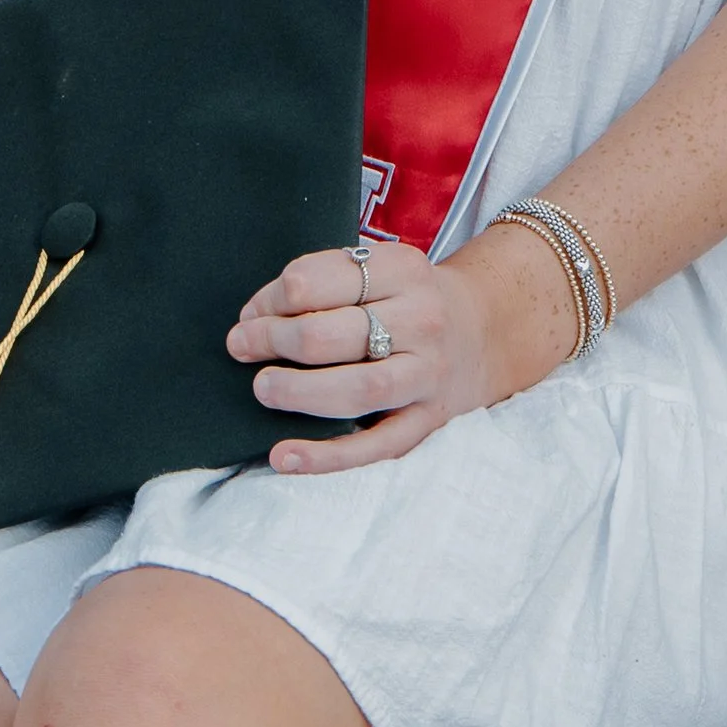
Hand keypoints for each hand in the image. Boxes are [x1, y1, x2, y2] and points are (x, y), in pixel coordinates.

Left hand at [228, 239, 504, 472]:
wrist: (485, 331)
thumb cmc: (408, 300)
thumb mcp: (380, 270)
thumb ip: (323, 283)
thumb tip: (253, 320)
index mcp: (405, 271)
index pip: (329, 279)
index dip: (276, 296)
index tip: (252, 313)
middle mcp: (422, 320)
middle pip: (335, 334)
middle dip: (275, 340)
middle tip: (241, 346)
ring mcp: (427, 376)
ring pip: (357, 389)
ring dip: (297, 391)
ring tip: (261, 387)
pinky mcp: (426, 422)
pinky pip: (374, 447)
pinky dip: (326, 456)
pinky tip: (284, 456)